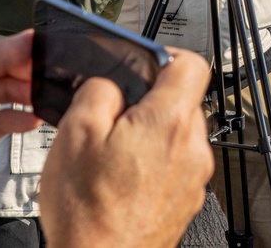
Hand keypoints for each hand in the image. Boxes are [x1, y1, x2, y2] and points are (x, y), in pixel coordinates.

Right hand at [40, 49, 213, 247]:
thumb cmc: (90, 213)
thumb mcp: (75, 133)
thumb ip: (98, 91)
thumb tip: (110, 82)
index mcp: (170, 121)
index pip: (192, 64)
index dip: (167, 56)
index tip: (147, 64)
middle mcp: (193, 147)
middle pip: (182, 101)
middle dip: (149, 104)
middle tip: (115, 120)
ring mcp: (194, 176)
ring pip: (178, 135)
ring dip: (151, 136)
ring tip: (114, 156)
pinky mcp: (187, 199)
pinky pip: (176, 166)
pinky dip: (154, 165)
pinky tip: (124, 181)